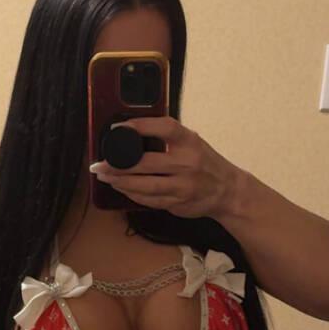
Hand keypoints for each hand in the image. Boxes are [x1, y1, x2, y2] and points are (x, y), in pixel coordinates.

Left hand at [89, 114, 241, 219]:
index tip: (118, 127)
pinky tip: (121, 188)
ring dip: (121, 182)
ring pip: (145, 186)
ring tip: (105, 177)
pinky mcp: (178, 203)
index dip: (140, 126)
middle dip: (118, 164)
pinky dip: (132, 195)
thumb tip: (131, 132)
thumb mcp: (193, 143)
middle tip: (100, 164)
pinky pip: (150, 200)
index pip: (164, 128)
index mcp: (190, 142)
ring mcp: (183, 186)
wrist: (228, 191)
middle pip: (146, 163)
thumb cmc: (205, 163)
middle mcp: (187, 163)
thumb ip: (169, 138)